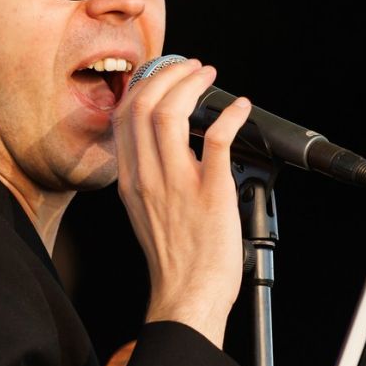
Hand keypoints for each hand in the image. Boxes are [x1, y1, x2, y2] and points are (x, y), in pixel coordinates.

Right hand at [112, 57, 251, 347]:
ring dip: (193, 85)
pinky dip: (229, 115)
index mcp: (131, 181)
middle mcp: (149, 178)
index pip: (126, 116)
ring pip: (172, 113)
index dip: (146, 85)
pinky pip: (216, 140)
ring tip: (209, 77)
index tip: (166, 76)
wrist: (187, 297)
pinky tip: (240, 108)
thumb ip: (150, 178)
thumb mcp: (145, 213)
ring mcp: (177, 184)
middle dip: (169, 75)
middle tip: (192, 68)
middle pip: (145, 105)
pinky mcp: (210, 193)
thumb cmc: (175, 261)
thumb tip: (167, 148)